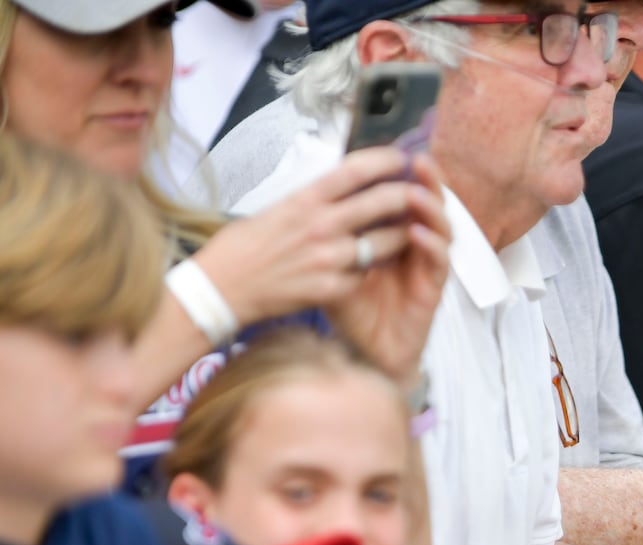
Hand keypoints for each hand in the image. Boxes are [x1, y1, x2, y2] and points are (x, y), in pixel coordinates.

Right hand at [195, 147, 449, 380]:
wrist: (222, 288)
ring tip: (407, 232)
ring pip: (386, 243)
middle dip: (408, 197)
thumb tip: (342, 187)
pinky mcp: (332, 288)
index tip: (402, 157)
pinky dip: (371, 270)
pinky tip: (371, 268)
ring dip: (401, 236)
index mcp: (305, 199)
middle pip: (382, 202)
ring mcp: (329, 258)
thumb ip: (313, 200)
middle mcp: (321, 225)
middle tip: (419, 196)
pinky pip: (367, 275)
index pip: (355, 170)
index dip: (385, 160)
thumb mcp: (277, 209)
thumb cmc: (244, 247)